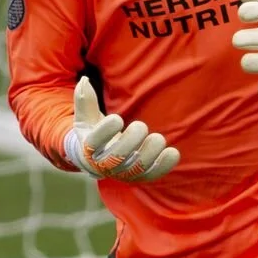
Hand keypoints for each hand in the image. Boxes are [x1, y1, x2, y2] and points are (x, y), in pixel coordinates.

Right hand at [63, 77, 178, 181]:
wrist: (96, 159)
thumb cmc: (92, 132)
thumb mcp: (85, 117)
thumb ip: (85, 100)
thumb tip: (84, 80)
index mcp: (88, 149)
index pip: (94, 143)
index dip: (105, 132)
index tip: (117, 118)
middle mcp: (104, 165)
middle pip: (116, 158)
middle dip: (130, 142)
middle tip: (141, 126)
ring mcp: (122, 173)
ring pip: (136, 169)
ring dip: (149, 154)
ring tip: (158, 138)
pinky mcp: (138, 176)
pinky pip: (151, 174)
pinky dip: (163, 165)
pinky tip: (173, 152)